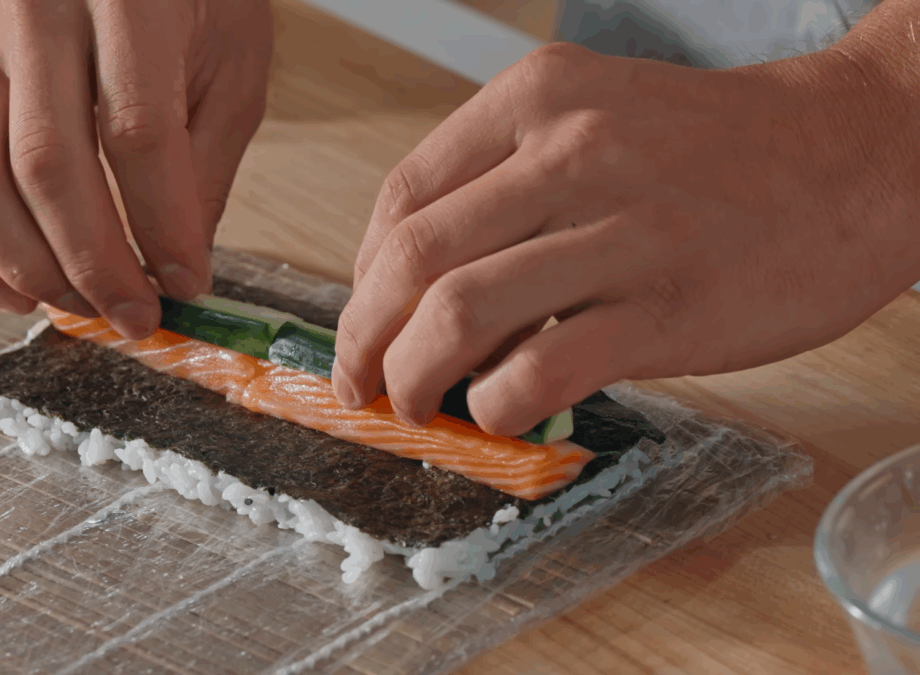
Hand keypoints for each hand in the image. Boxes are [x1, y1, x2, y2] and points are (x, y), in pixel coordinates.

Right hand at [0, 0, 272, 337]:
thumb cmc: (197, 6)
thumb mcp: (232, 72)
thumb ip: (205, 167)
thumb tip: (177, 272)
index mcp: (125, 1)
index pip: (136, 131)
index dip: (161, 223)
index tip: (187, 286)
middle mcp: (36, 18)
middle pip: (46, 163)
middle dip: (93, 262)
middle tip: (135, 319)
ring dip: (26, 267)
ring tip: (82, 308)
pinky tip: (18, 292)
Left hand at [331, 36, 919, 436]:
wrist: (860, 153)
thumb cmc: (720, 151)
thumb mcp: (600, 120)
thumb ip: (510, 187)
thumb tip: (427, 291)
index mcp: (538, 99)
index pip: (403, 198)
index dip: (362, 277)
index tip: (365, 321)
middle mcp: (570, 152)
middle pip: (412, 258)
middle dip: (364, 337)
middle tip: (360, 382)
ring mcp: (621, 229)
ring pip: (460, 312)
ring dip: (412, 377)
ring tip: (413, 406)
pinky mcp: (668, 306)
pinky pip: (542, 368)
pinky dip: (496, 403)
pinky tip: (498, 412)